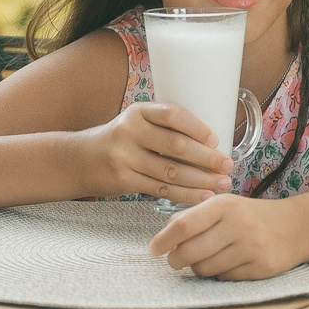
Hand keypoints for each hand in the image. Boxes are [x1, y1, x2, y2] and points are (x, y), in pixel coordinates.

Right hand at [82, 103, 233, 204]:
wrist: (81, 160)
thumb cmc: (121, 141)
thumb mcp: (137, 124)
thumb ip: (165, 128)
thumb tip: (212, 143)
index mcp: (138, 112)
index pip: (172, 115)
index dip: (196, 127)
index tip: (216, 139)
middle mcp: (129, 131)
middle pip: (175, 146)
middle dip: (206, 158)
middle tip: (227, 166)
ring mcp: (124, 157)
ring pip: (170, 171)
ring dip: (200, 180)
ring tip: (221, 183)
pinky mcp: (123, 180)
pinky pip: (161, 189)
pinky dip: (185, 194)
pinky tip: (202, 196)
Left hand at [150, 195, 303, 279]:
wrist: (296, 227)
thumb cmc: (251, 216)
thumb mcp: (225, 206)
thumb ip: (194, 217)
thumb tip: (165, 235)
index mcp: (225, 205)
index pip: (184, 225)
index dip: (163, 240)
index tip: (154, 250)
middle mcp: (238, 224)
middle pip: (190, 252)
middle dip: (176, 260)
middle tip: (176, 260)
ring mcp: (251, 247)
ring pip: (205, 269)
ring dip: (199, 268)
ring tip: (207, 259)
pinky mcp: (260, 267)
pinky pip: (224, 278)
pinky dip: (220, 274)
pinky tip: (229, 263)